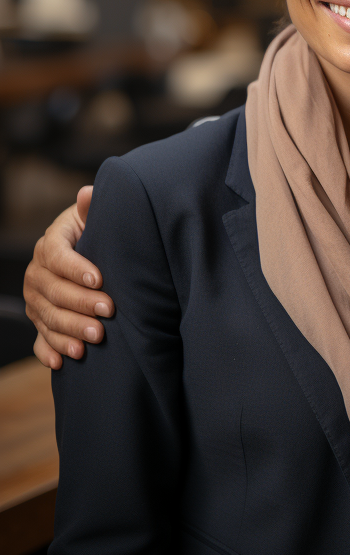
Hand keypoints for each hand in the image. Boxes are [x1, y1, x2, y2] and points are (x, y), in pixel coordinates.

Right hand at [23, 186, 111, 368]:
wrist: (89, 251)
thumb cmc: (96, 232)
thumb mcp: (94, 218)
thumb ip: (91, 208)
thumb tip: (87, 193)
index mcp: (50, 244)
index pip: (57, 256)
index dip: (76, 268)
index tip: (100, 279)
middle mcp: (37, 273)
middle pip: (53, 291)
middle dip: (80, 304)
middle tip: (108, 312)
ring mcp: (36, 299)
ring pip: (48, 317)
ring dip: (70, 330)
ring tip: (95, 338)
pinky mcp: (40, 320)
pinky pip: (40, 339)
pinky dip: (50, 351)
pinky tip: (64, 361)